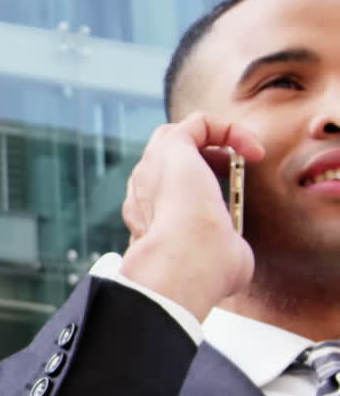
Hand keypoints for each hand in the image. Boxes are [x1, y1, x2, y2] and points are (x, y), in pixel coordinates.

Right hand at [120, 112, 264, 321]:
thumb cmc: (202, 272)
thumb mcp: (213, 261)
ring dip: (214, 141)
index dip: (195, 190)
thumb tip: (232, 254)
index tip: (226, 203)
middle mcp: (143, 192)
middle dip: (199, 160)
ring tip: (243, 156)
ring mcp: (152, 167)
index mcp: (148, 222)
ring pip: (178, 136)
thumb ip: (218, 249)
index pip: (164, 195)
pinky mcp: (170, 145)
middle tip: (228, 173)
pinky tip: (252, 151)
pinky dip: (228, 129)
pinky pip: (199, 123)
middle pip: (165, 160)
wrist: (187, 263)